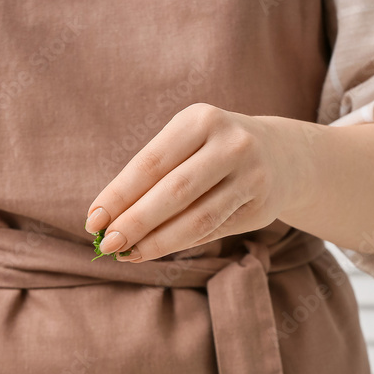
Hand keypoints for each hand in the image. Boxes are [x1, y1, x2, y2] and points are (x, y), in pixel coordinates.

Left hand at [85, 104, 311, 261]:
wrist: (281, 154)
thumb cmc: (211, 152)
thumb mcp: (184, 146)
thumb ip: (151, 179)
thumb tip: (107, 223)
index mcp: (199, 120)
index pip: (150, 163)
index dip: (118, 195)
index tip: (92, 221)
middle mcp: (230, 142)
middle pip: (173, 191)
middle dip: (135, 222)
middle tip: (107, 245)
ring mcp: (251, 173)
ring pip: (196, 217)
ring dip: (156, 241)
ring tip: (127, 254)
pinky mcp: (262, 203)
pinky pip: (213, 229)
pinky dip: (178, 243)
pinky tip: (153, 251)